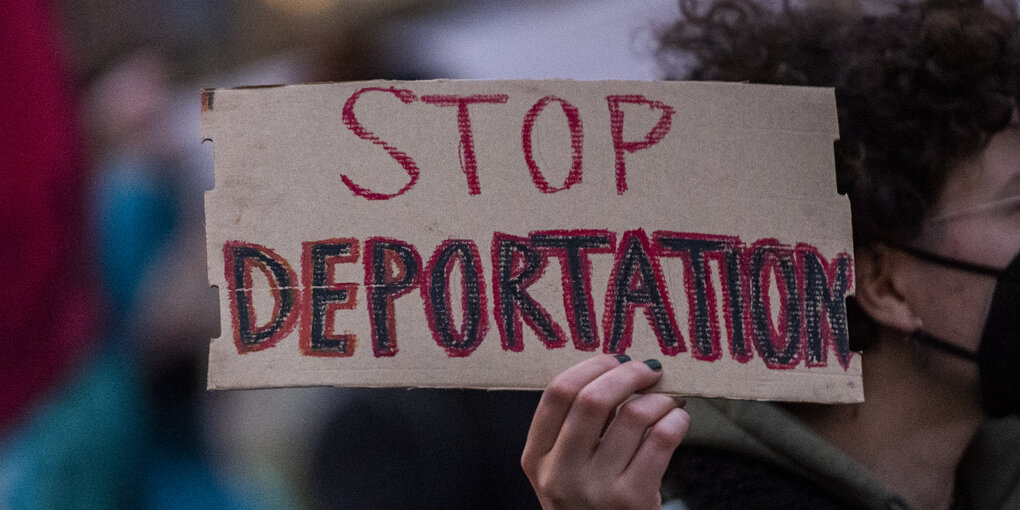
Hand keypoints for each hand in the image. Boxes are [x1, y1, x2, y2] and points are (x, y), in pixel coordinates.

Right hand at [522, 355, 689, 509]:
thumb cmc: (590, 500)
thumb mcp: (565, 466)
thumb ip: (577, 425)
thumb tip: (618, 369)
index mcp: (537, 457)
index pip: (557, 393)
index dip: (590, 367)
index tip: (615, 360)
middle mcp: (560, 474)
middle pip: (592, 399)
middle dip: (627, 374)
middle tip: (648, 370)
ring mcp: (596, 489)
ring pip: (633, 416)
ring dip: (657, 398)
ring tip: (666, 400)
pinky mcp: (632, 500)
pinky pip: (661, 440)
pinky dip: (675, 420)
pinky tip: (676, 419)